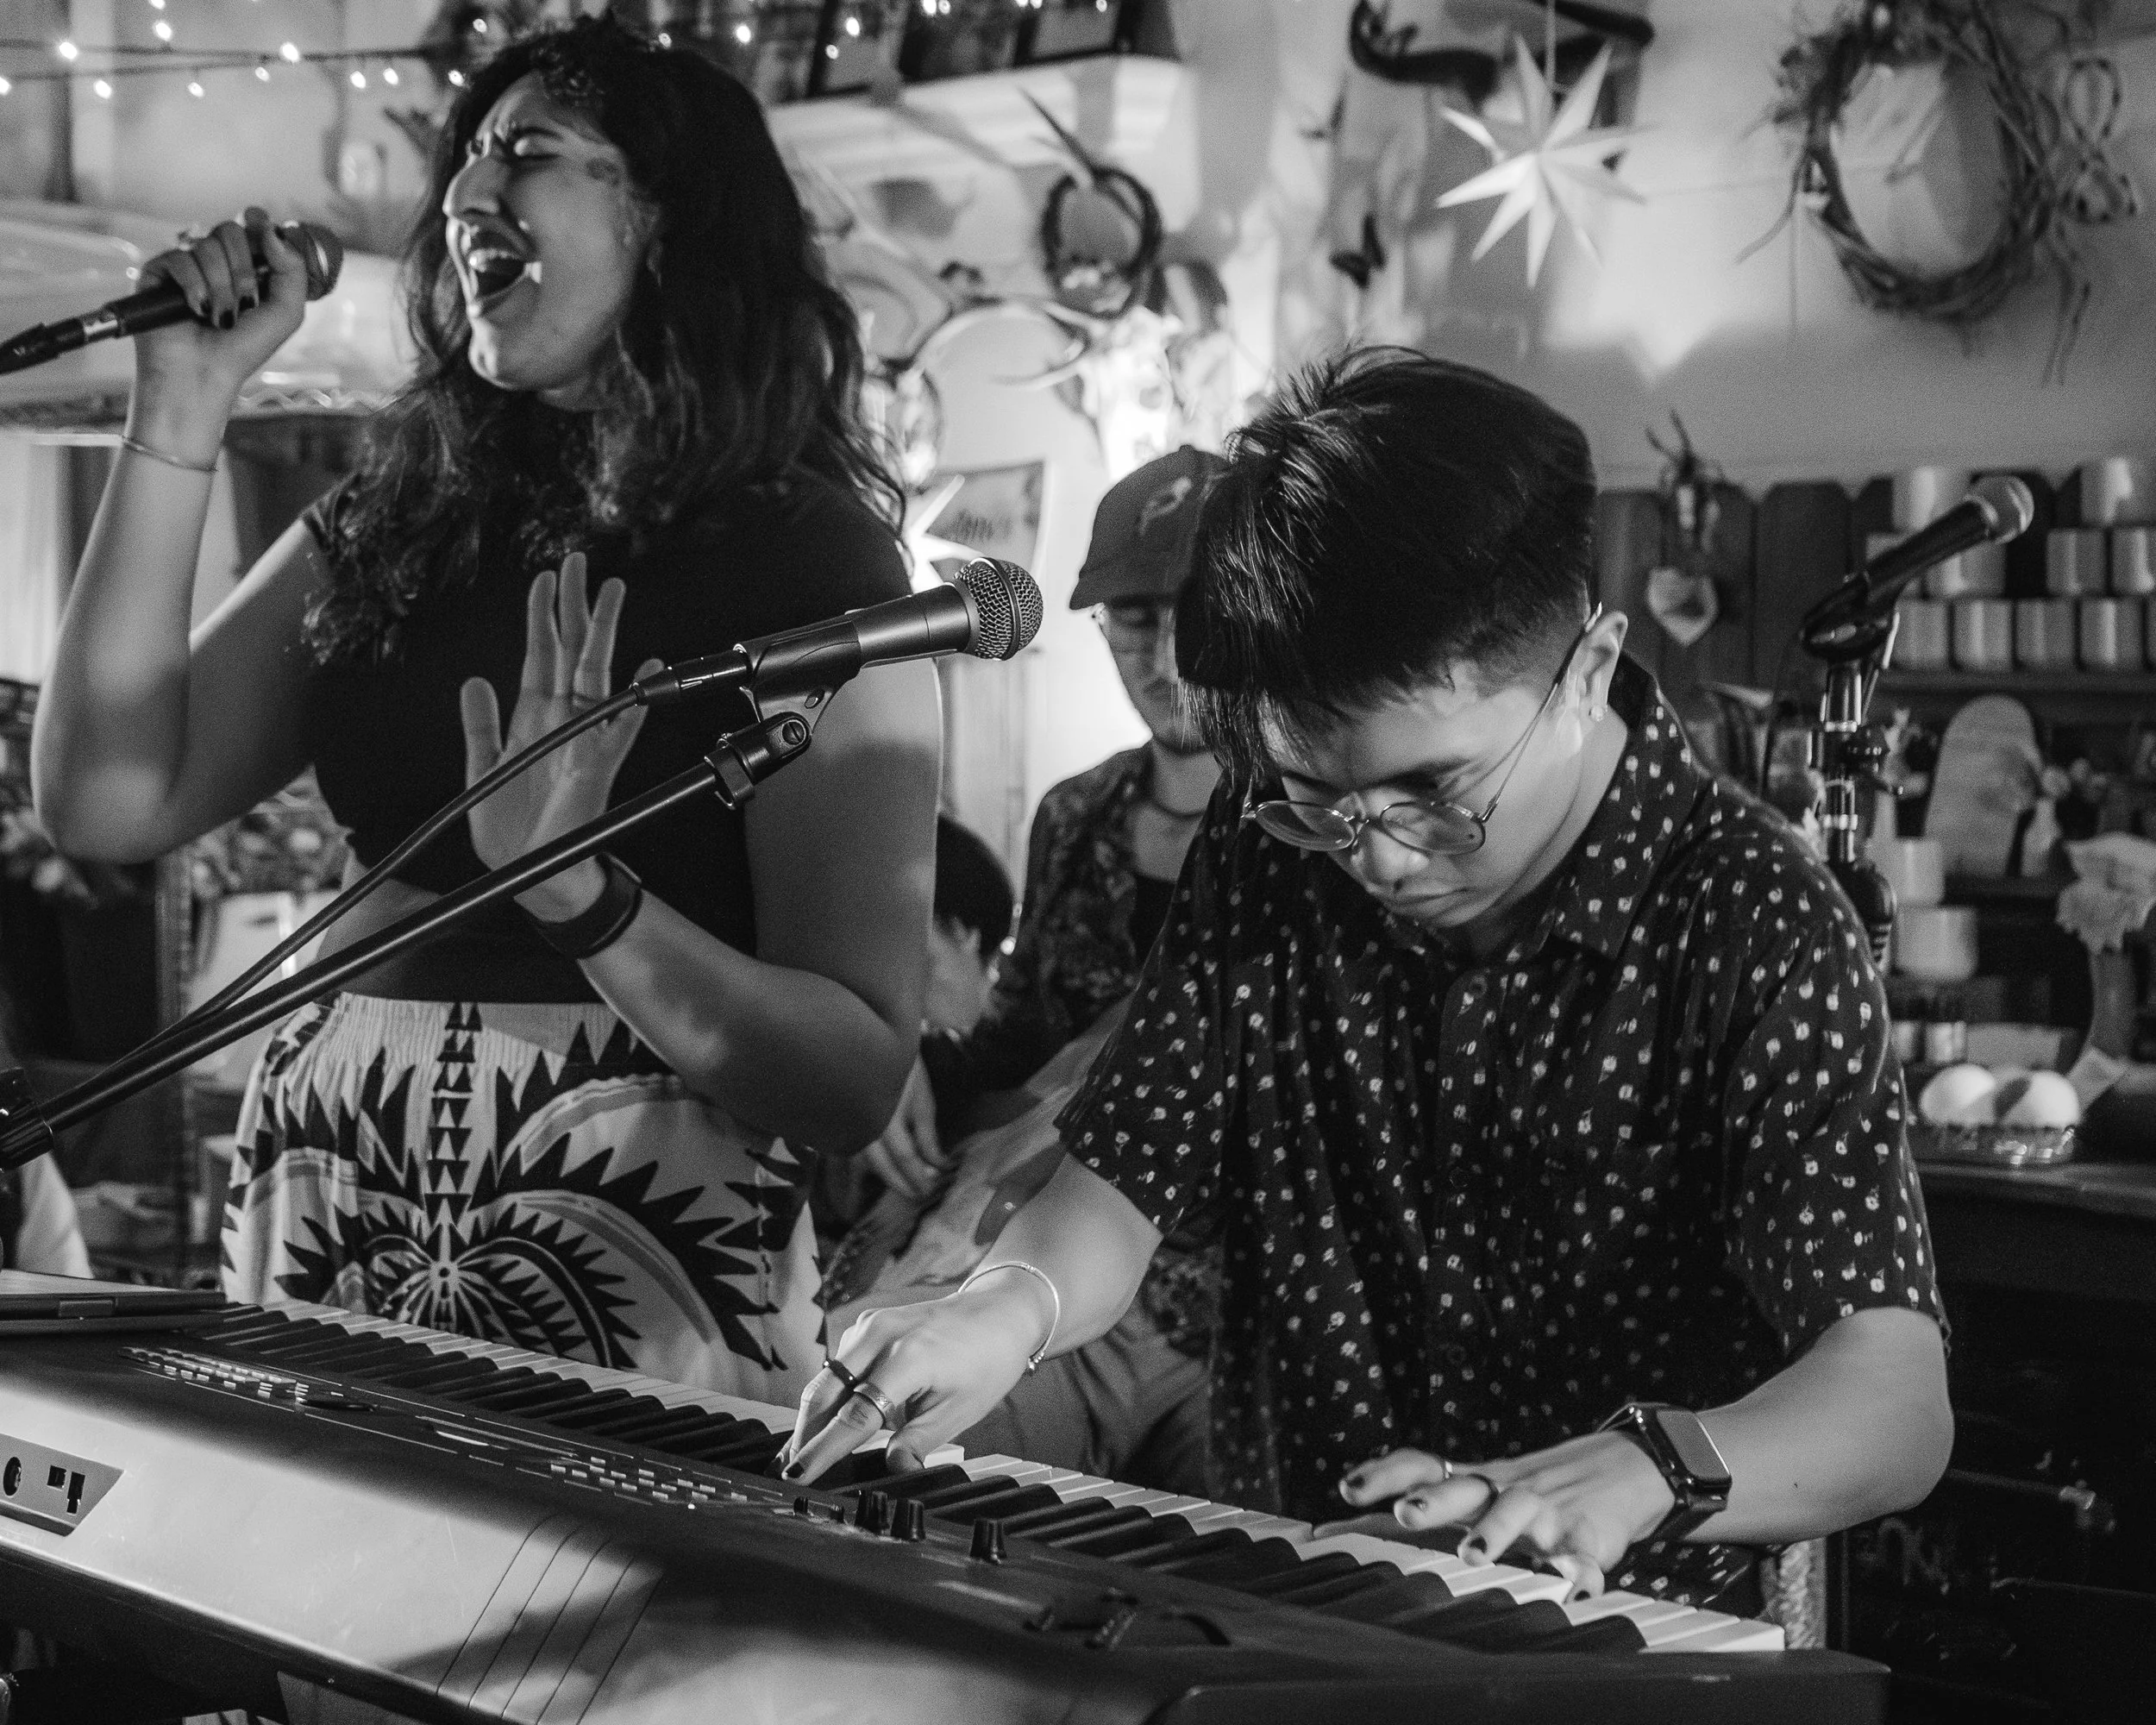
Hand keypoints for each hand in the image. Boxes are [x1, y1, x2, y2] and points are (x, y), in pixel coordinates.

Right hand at [131, 209, 310, 410]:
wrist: (205, 374)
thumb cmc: (245, 348)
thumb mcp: (286, 311)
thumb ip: (291, 269)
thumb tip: (271, 229)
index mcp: (244, 266)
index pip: (250, 227)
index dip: (258, 223)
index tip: (262, 226)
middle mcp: (214, 262)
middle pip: (230, 231)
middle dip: (245, 267)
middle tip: (247, 301)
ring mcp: (185, 265)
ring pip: (207, 246)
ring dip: (222, 286)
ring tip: (220, 317)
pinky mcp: (157, 272)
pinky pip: (180, 258)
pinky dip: (195, 287)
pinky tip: (196, 310)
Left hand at [460, 552, 661, 919]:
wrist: (529, 876)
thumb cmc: (510, 829)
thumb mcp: (482, 770)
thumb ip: (480, 726)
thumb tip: (474, 681)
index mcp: (533, 719)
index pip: (540, 655)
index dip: (541, 616)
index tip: (546, 578)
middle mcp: (562, 722)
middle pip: (572, 651)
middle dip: (575, 606)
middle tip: (578, 562)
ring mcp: (583, 741)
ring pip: (595, 674)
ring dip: (602, 634)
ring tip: (609, 593)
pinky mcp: (597, 768)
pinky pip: (618, 729)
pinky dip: (631, 701)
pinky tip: (644, 671)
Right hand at [781, 1278, 1050, 1481]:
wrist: (1000, 1310)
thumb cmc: (987, 1361)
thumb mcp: (960, 1410)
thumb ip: (919, 1442)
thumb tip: (893, 1472)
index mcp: (909, 1358)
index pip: (855, 1415)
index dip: (823, 1450)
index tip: (798, 1476)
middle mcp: (882, 1335)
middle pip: (825, 1393)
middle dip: (803, 1436)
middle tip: (784, 1473)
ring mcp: (872, 1325)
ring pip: (826, 1377)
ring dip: (810, 1417)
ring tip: (796, 1455)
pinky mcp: (868, 1324)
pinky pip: (838, 1364)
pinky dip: (828, 1395)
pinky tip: (823, 1423)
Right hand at [862, 1056, 949, 1199]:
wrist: (873, 1044)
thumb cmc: (904, 1070)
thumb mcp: (922, 1100)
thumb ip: (928, 1136)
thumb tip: (938, 1166)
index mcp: (887, 1116)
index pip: (903, 1157)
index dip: (917, 1177)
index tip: (928, 1190)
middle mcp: (864, 1124)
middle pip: (881, 1165)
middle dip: (900, 1183)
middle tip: (917, 1194)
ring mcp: (850, 1123)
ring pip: (865, 1159)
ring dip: (885, 1173)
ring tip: (904, 1181)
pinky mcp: (843, 1123)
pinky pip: (855, 1148)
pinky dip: (870, 1160)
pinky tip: (884, 1164)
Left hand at [1335, 1433, 1677, 1599]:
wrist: (1625, 1466)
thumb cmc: (1536, 1488)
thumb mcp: (1484, 1489)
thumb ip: (1433, 1500)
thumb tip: (1358, 1516)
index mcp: (1477, 1481)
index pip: (1423, 1466)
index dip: (1385, 1474)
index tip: (1347, 1488)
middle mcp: (1504, 1489)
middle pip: (1462, 1486)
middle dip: (1431, 1500)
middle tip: (1404, 1512)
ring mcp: (1545, 1509)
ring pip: (1516, 1510)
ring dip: (1493, 1530)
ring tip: (1473, 1553)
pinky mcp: (1587, 1534)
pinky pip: (1583, 1553)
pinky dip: (1581, 1570)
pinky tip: (1578, 1586)